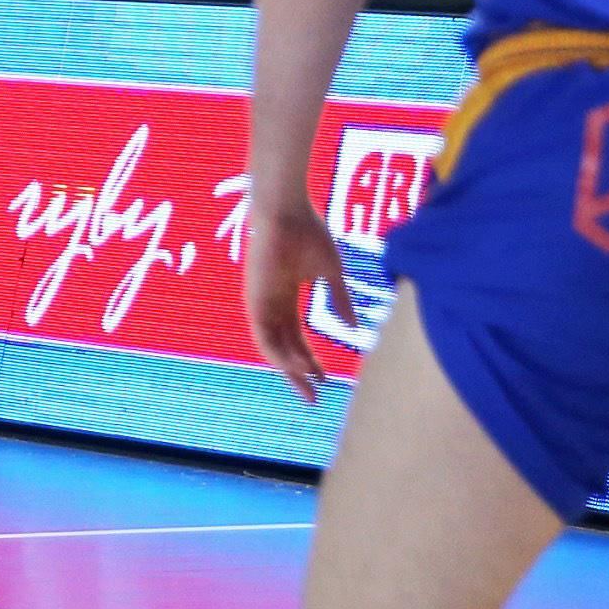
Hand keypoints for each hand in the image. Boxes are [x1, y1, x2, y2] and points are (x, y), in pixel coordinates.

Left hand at [245, 199, 350, 398]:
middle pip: (283, 347)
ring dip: (289, 370)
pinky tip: (300, 367)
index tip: (325, 379)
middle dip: (298, 373)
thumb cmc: (309, 233)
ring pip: (272, 347)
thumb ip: (339, 300)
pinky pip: (264, 336)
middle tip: (314, 397)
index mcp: (287, 296)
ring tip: (309, 388)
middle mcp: (271, 303)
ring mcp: (261, 302)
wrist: (288, 211)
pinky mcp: (254, 300)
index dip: (309, 358)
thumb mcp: (330, 273)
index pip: (295, 336)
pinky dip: (280, 354)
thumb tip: (353, 326)